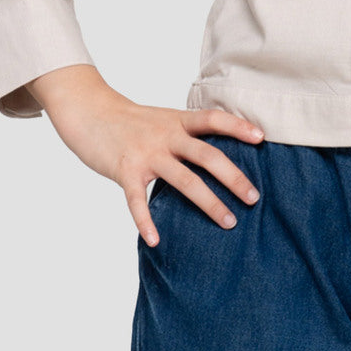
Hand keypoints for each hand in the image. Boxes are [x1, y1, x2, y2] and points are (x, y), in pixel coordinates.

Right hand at [24, 65, 265, 245]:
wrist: (89, 111)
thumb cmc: (130, 121)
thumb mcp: (163, 119)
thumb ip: (186, 134)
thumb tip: (217, 154)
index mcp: (177, 121)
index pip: (213, 119)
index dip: (238, 127)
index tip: (262, 138)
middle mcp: (166, 135)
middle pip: (207, 155)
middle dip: (234, 177)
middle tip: (254, 198)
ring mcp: (146, 153)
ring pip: (184, 180)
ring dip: (209, 203)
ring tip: (228, 222)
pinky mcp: (125, 170)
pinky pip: (137, 200)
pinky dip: (146, 220)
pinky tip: (155, 239)